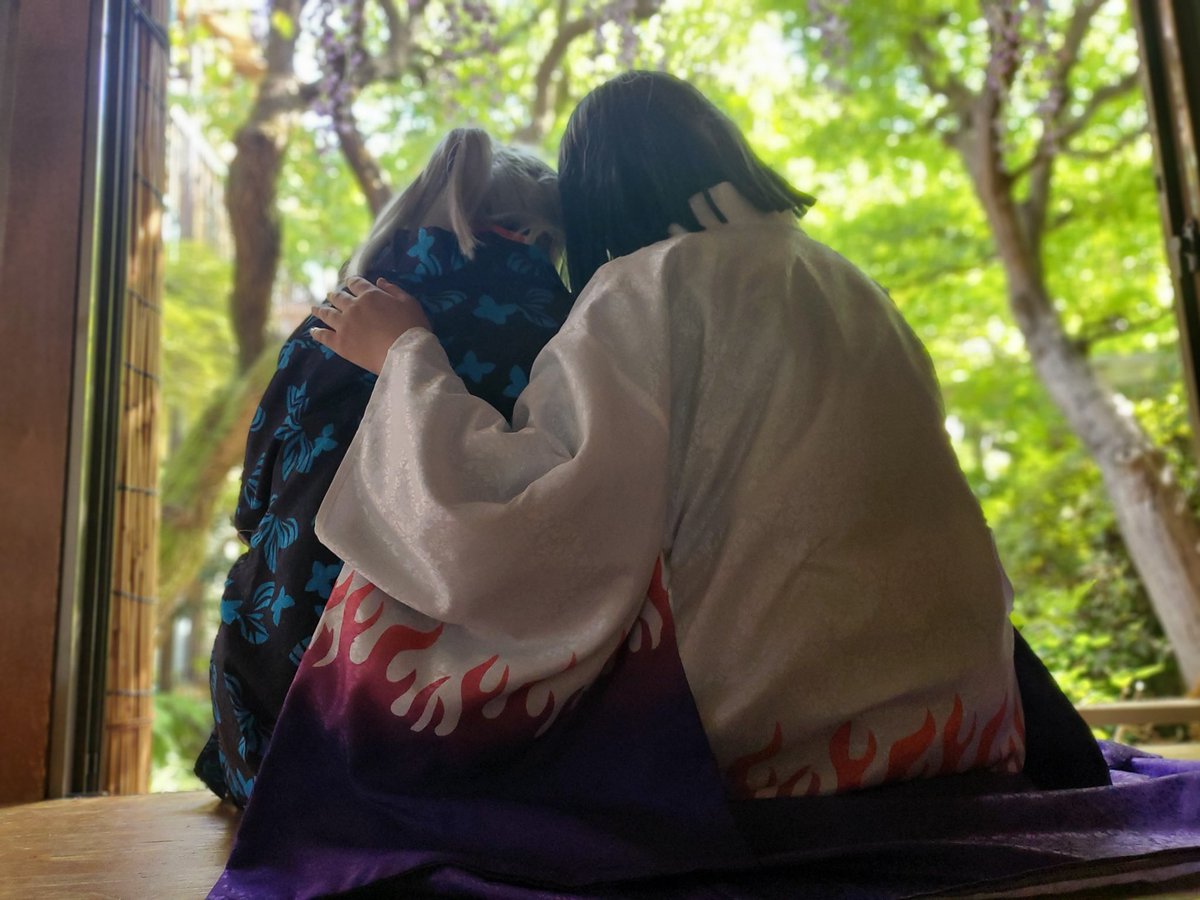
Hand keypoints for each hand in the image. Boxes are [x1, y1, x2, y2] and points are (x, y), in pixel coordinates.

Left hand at [310, 276, 431, 374]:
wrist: (404, 354)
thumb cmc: (412, 327)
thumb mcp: (409, 303)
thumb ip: (393, 290)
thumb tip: (379, 280)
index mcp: (370, 295)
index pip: (356, 283)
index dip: (352, 282)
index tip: (349, 283)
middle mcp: (353, 307)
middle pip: (339, 297)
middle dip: (335, 295)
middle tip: (331, 295)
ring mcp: (344, 325)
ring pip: (327, 314)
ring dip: (320, 310)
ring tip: (314, 308)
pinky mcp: (340, 344)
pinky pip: (324, 336)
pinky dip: (317, 333)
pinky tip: (313, 331)